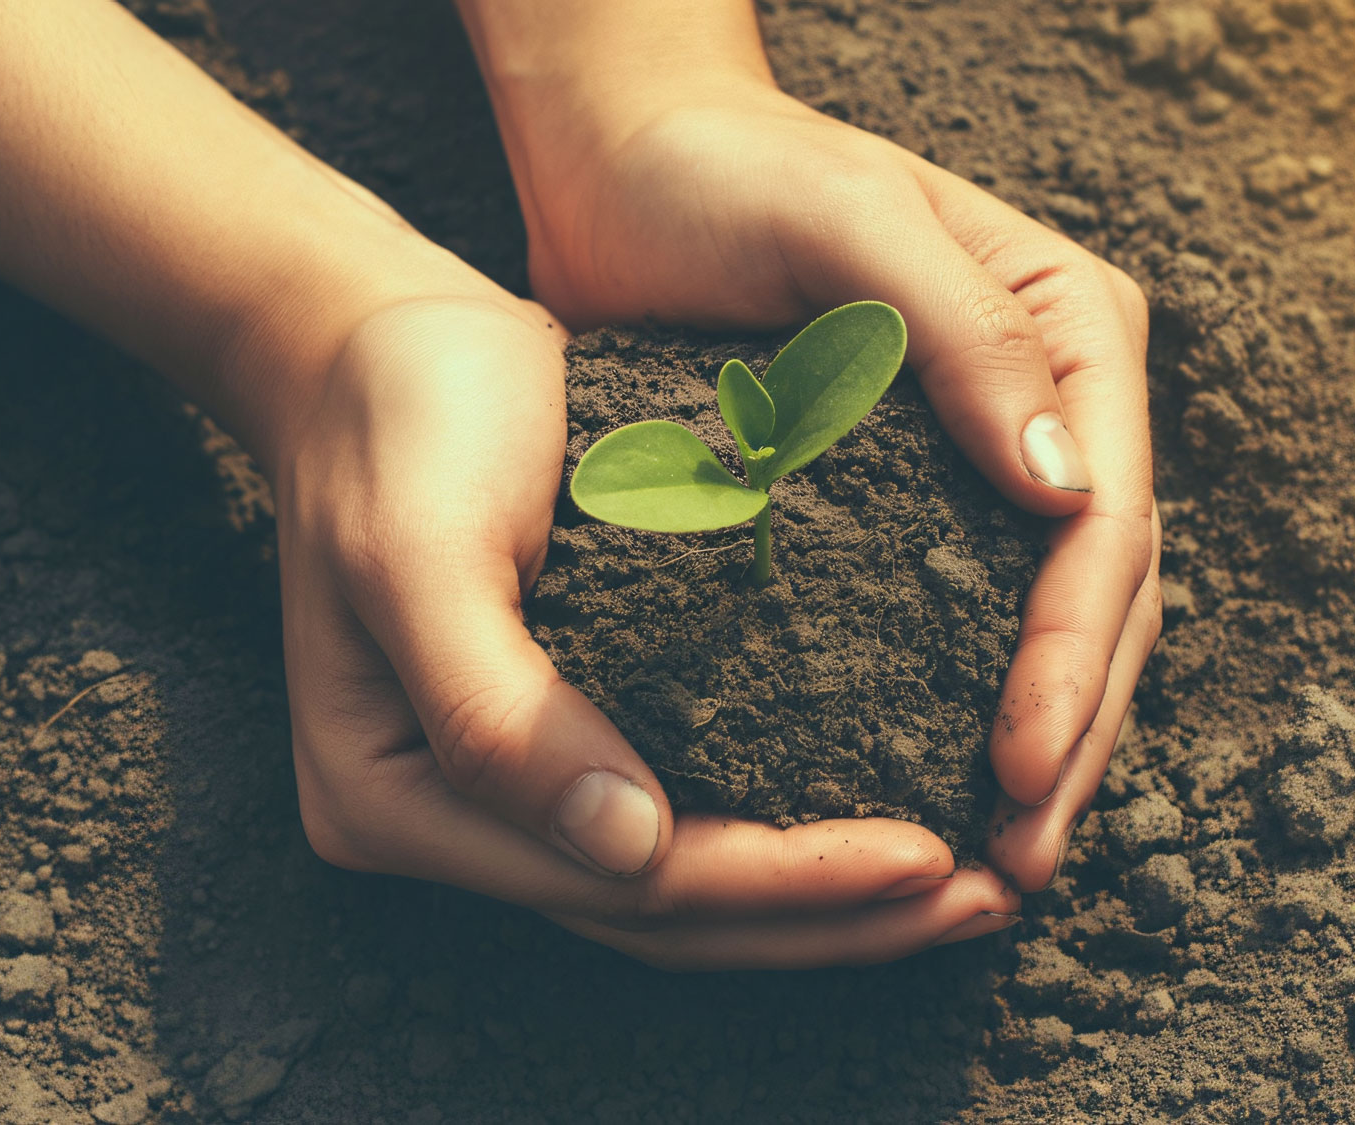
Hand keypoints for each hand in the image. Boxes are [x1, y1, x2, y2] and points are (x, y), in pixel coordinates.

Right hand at [271, 291, 1018, 968]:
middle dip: (830, 920)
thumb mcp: (419, 547)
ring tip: (963, 887)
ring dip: (824, 900)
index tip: (924, 854)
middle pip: (668, 917)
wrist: (371, 340)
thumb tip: (629, 853)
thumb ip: (494, 712)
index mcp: (391, 800)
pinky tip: (885, 814)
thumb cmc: (396, 419)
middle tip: (983, 898)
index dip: (778, 883)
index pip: (623, 886)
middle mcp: (446, 822)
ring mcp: (504, 791)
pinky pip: (689, 813)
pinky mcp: (563, 738)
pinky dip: (787, 831)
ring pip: (687, 889)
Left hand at [494, 81, 1161, 893]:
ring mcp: (986, 458)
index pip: (1106, 519)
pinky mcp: (910, 503)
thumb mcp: (850, 224)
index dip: (1073, 656)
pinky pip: (965, 621)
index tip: (1021, 763)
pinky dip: (964, 711)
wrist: (627, 163)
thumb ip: (966, 338)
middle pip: (1100, 596)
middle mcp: (1052, 403)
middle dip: (1072, 734)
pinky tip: (932, 793)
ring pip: (1048, 626)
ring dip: (1037, 748)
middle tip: (1019, 863)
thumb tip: (1072, 494)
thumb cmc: (732, 173)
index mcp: (1070, 330)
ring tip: (997, 864)